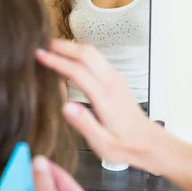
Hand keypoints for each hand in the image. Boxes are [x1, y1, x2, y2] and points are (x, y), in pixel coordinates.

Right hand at [35, 40, 156, 169]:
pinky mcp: (116, 79)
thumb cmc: (127, 146)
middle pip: (86, 53)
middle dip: (62, 46)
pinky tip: (69, 58)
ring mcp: (115, 78)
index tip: (39, 55)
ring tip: (51, 47)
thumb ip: (84, 125)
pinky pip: (96, 58)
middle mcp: (111, 82)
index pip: (76, 71)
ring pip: (92, 52)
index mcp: (105, 97)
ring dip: (71, 46)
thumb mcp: (103, 145)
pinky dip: (79, 52)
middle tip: (41, 44)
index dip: (56, 61)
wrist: (152, 143)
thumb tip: (65, 107)